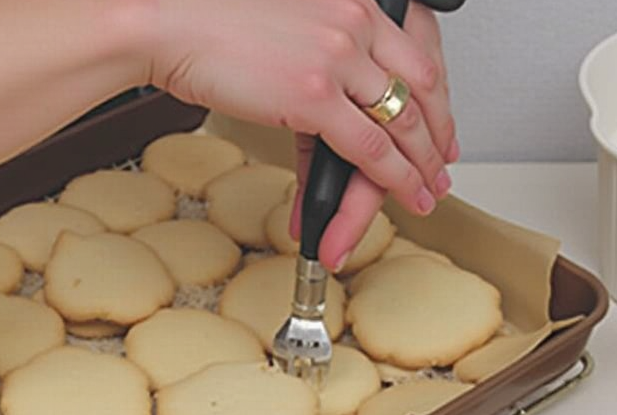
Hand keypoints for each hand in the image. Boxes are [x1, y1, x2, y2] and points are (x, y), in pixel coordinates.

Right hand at [149, 0, 456, 267]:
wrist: (174, 22)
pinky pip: (369, 148)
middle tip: (441, 167)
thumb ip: (319, 69)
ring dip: (420, 165)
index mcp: (353, 4)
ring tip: (426, 192)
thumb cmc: (214, 26)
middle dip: (436, 137)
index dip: (435, 99)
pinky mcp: (316, 96)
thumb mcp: (286, 36)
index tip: (439, 125)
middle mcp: (356, 24)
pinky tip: (403, 193)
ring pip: (402, 123)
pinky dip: (391, 178)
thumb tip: (326, 116)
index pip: (414, 56)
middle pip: (420, 90)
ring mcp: (339, 59)